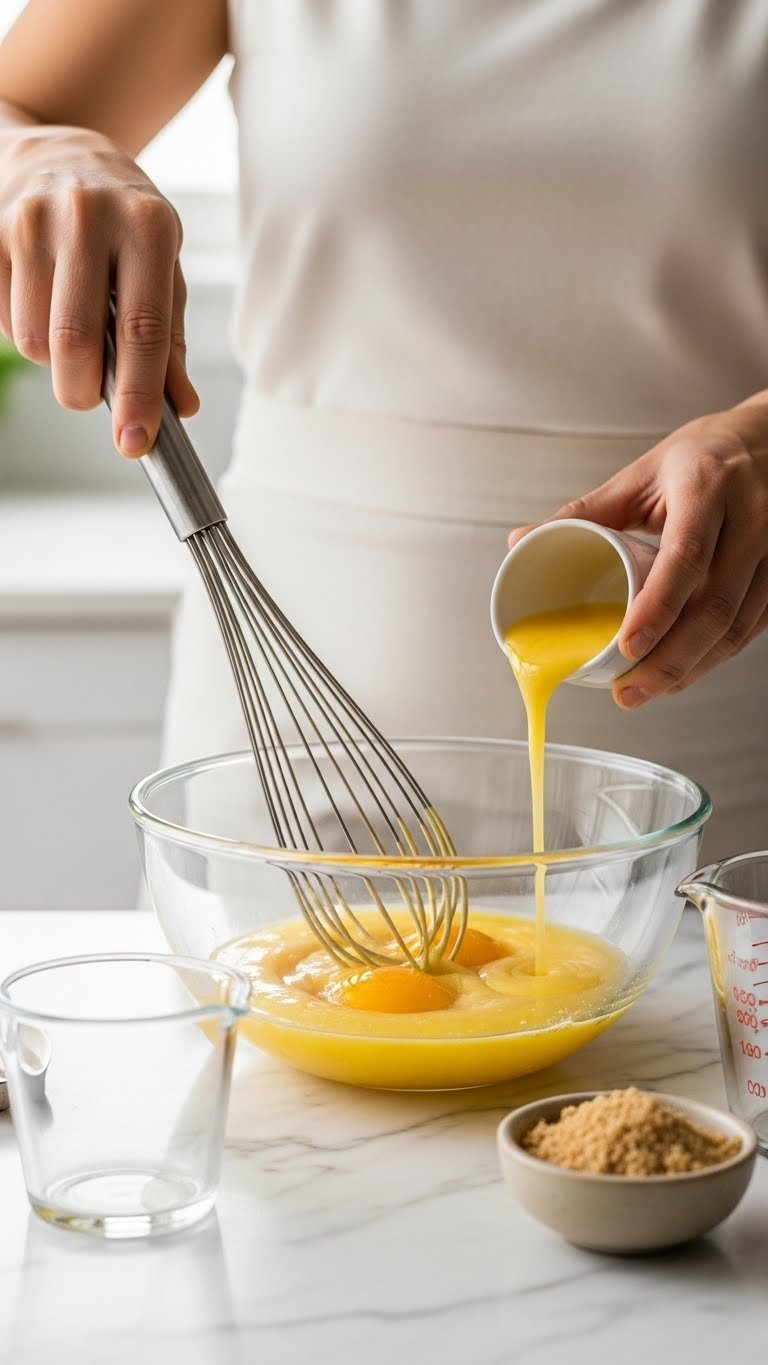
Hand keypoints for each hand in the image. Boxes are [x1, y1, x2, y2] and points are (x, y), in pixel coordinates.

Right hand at [0, 119, 198, 454]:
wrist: (61, 153)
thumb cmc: (125, 224)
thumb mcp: (163, 269)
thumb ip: (170, 340)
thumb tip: (181, 407)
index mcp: (147, 227)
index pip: (144, 330)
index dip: (139, 395)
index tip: (135, 442)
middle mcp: (88, 216)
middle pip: (75, 342)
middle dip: (82, 391)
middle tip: (90, 396)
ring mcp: (31, 219)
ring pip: (32, 339)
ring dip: (52, 360)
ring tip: (68, 324)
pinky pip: (3, 321)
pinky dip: (24, 332)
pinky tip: (41, 302)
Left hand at [508, 398, 767, 705]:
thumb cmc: (702, 456)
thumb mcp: (643, 473)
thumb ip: (586, 510)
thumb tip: (519, 541)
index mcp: (707, 486)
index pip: (686, 558)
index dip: (658, 609)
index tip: (626, 647)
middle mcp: (752, 517)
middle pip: (717, 606)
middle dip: (671, 661)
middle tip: (628, 692)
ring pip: (739, 627)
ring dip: (693, 669)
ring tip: (646, 690)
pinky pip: (753, 629)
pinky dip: (716, 657)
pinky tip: (684, 672)